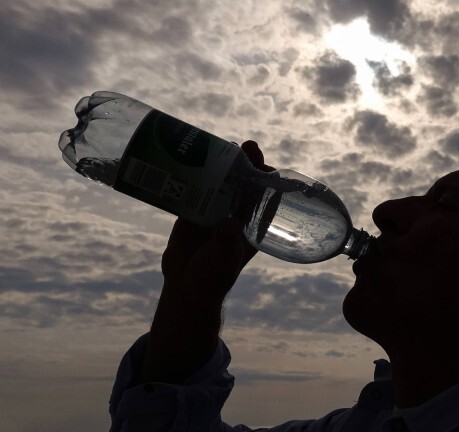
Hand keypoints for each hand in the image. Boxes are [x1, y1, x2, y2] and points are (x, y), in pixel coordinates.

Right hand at [160, 140, 270, 299]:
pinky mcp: (193, 209)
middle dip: (247, 163)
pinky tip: (188, 155)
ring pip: (221, 180)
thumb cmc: (213, 277)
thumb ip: (226, 244)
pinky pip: (194, 186)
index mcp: (253, 224)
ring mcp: (215, 209)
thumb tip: (229, 224)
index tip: (266, 166)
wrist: (185, 286)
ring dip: (220, 162)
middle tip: (247, 146)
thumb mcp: (222, 262)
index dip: (269, 179)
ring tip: (218, 143)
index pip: (266, 196)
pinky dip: (192, 172)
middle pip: (245, 182)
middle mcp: (236, 213)